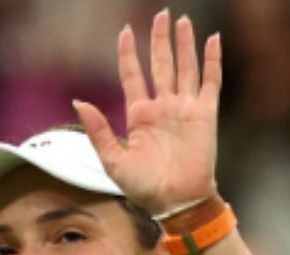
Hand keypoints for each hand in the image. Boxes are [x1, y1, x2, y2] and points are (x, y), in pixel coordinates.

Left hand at [73, 12, 220, 215]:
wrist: (176, 202)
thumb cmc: (143, 187)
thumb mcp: (112, 160)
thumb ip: (98, 130)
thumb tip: (78, 102)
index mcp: (139, 116)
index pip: (133, 75)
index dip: (128, 54)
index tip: (125, 32)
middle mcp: (162, 107)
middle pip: (160, 64)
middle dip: (159, 39)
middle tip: (161, 14)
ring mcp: (185, 108)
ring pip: (185, 67)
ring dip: (183, 44)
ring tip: (182, 20)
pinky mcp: (206, 113)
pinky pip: (210, 81)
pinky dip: (212, 60)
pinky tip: (211, 39)